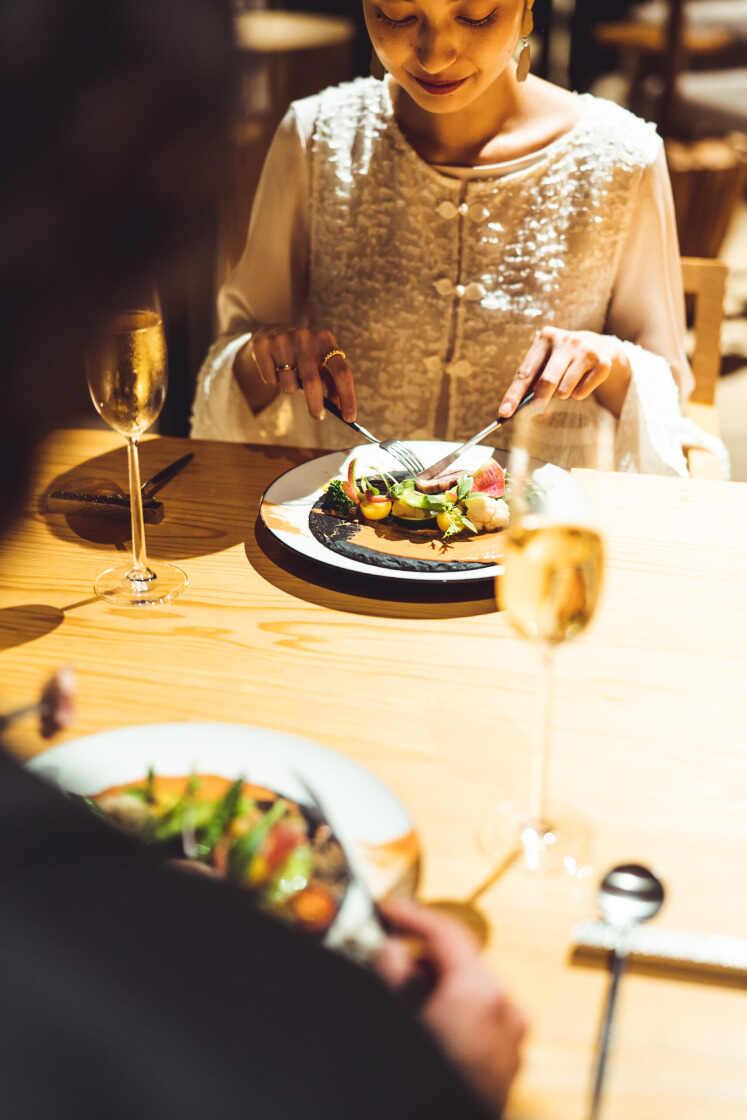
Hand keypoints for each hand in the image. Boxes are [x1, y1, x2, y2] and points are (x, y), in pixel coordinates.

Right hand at [248, 325, 356, 421]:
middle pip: (312, 381)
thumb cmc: (304, 355)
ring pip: (288, 384)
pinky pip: (270, 379)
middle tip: (318, 416)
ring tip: (289, 377)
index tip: (349, 418)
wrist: (271, 333)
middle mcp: (305, 336)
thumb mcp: (321, 363)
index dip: (348, 397)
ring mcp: (282, 339)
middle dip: (316, 404)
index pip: (342, 372)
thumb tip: (341, 410)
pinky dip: (273, 381)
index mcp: (326, 340)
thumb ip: (332, 383)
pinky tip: (274, 368)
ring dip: (290, 389)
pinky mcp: (262, 344)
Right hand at [374, 898, 526, 1114]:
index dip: (412, 916)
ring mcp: (511, 1041)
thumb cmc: (420, 1082)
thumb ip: (392, 975)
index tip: (387, 910)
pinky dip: (451, 1013)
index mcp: (482, 992)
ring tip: (397, 997)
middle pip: (460, 963)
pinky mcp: (507, 1066)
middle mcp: (506, 1011)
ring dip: (435, 987)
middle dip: (422, 957)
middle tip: (385, 955)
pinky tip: (421, 1024)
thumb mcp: (395, 1018)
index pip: (447, 934)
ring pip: (469, 992)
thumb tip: (390, 952)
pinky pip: (479, 1021)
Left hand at [498, 326, 631, 419]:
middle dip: (539, 400)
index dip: (513, 395)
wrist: (600, 346)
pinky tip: (582, 382)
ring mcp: (585, 350)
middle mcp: (565, 340)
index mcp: (545, 338)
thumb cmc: (563, 358)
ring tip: (566, 385)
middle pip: (547, 380)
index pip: (525, 372)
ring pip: (565, 389)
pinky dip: (578, 395)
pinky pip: (582, 392)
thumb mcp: (546, 360)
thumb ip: (532, 381)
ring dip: (562, 395)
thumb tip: (515, 408)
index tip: (504, 413)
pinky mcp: (602, 362)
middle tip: (536, 410)